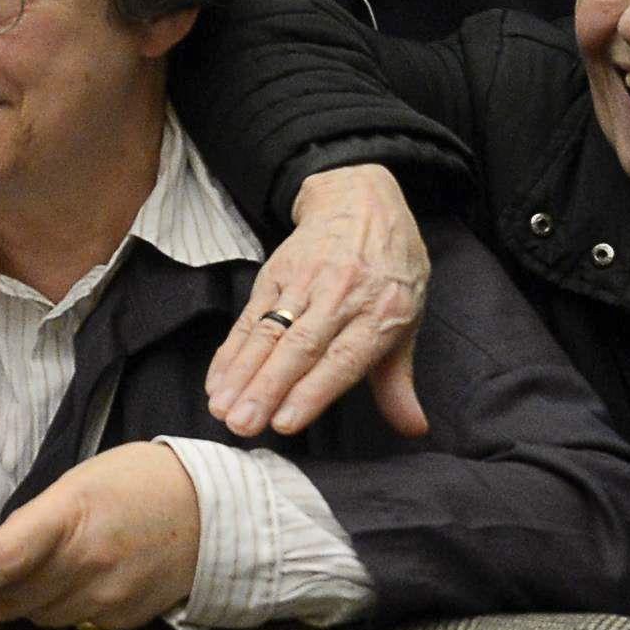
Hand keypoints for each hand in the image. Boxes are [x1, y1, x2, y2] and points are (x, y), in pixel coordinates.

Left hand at [0, 442, 203, 629]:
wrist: (211, 511)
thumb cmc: (138, 483)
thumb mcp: (78, 483)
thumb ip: (37, 520)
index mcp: (69, 518)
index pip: (4, 561)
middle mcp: (87, 563)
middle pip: (14, 599)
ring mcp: (108, 595)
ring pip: (39, 617)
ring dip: (21, 605)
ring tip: (23, 583)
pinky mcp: (124, 617)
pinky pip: (75, 622)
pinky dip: (62, 610)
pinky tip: (71, 585)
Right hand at [203, 165, 430, 440]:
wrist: (361, 201)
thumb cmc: (390, 270)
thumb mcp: (407, 319)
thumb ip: (399, 380)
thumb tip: (413, 428)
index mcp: (382, 311)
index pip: (342, 358)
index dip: (312, 391)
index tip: (285, 423)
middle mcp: (341, 296)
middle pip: (298, 347)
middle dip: (267, 388)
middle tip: (242, 424)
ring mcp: (305, 283)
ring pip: (268, 332)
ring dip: (241, 373)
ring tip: (221, 408)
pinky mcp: (276, 274)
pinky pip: (249, 316)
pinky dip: (231, 350)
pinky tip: (216, 379)